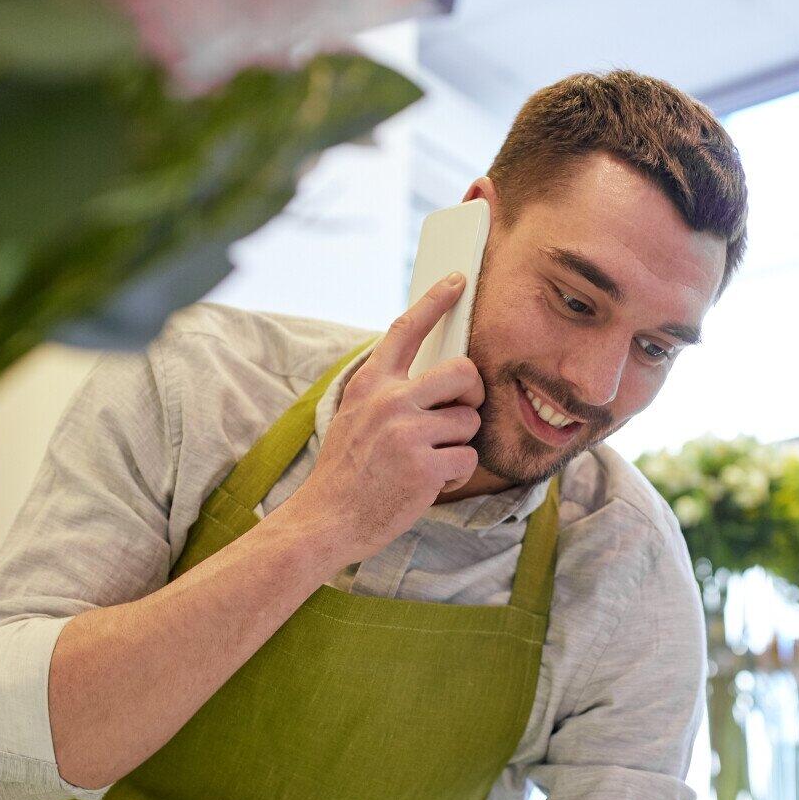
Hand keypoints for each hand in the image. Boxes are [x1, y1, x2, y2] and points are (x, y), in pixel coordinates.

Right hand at [278, 272, 484, 566]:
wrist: (326, 520)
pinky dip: (455, 474)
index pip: (406, 329)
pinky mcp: (425, 467)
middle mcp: (390, 401)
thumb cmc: (347, 471)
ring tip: (426, 460)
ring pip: (468, 421)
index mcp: (371, 384)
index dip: (436, 301)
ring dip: (457, 443)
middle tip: (462, 409)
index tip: (458, 280)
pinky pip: (467, 458)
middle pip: (463, 372)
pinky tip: (428, 482)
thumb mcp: (355, 416)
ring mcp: (408, 433)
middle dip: (472, 393)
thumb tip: (438, 374)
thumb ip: (389, 392)